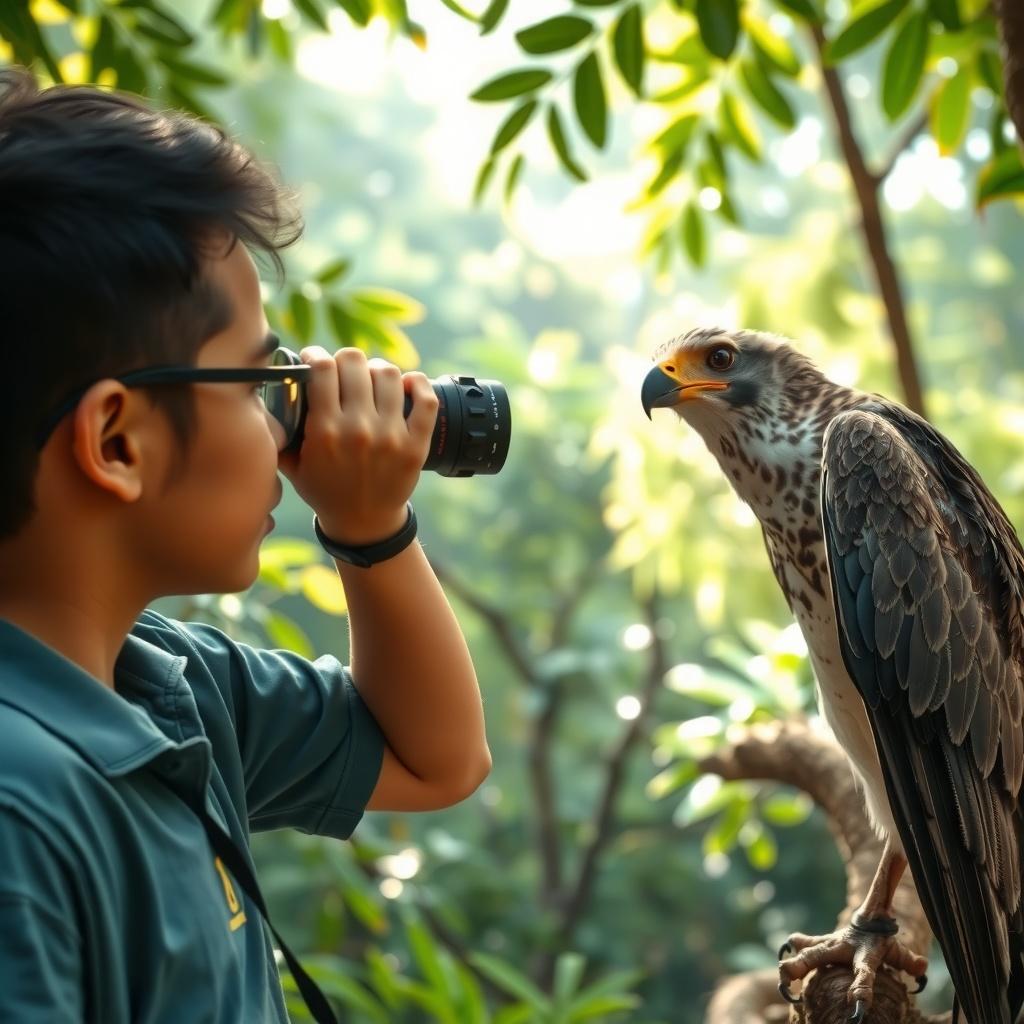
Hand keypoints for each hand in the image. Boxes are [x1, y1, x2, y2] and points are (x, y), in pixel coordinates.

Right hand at [277, 346, 437, 543]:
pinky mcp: (416, 445)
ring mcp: (391, 436)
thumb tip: (265, 395)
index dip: (316, 356)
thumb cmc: (325, 491)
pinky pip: (426, 400)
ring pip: (389, 374)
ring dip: (377, 369)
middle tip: (344, 371)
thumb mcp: (292, 465)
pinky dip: (419, 383)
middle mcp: (359, 430)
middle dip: (345, 360)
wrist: (363, 524)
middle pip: (355, 362)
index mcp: (325, 432)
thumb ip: (278, 431)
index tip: (315, 359)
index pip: (322, 369)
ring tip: (372, 378)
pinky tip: (407, 384)